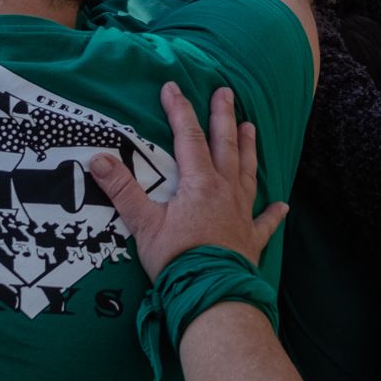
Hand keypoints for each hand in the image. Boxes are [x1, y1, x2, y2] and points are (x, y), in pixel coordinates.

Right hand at [88, 83, 286, 280]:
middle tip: (226, 92)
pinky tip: (282, 206)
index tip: (172, 87)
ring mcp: (242, 214)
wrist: (211, 294)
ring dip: (249, 148)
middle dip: (224, 117)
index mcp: (200, 184)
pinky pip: (265, 222)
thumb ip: (122, 190)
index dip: (180, 110)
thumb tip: (97, 159)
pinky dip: (273, 213)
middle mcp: (225, 191)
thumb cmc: (177, 259)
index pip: (189, 138)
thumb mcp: (143, 223)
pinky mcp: (251, 240)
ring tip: (252, 127)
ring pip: (247, 172)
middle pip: (225, 146)